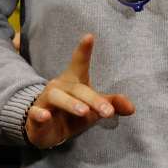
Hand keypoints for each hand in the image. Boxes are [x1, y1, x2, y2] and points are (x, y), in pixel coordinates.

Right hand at [25, 33, 134, 148]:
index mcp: (74, 82)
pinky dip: (39, 114)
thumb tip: (132, 108)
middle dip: (93, 99)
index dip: (83, 50)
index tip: (90, 36)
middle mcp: (59, 87)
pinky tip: (45, 116)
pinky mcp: (35, 115)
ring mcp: (45, 100)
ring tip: (84, 112)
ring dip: (71, 103)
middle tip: (108, 111)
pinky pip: (35, 112)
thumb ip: (110, 104)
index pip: (79, 64)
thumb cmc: (71, 115)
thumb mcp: (93, 110)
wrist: (45, 131)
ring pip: (57, 96)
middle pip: (77, 88)